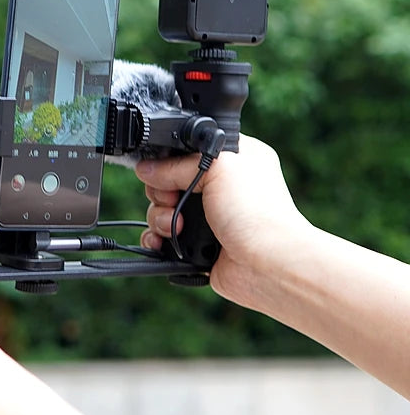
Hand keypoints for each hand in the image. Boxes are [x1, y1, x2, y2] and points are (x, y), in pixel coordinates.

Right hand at [136, 134, 311, 307]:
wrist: (268, 264)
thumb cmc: (257, 212)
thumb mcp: (216, 168)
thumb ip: (175, 165)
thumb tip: (146, 169)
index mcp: (233, 160)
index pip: (189, 150)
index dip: (171, 158)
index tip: (164, 168)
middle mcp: (222, 188)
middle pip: (169, 180)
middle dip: (162, 191)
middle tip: (173, 199)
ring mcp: (210, 218)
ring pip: (163, 209)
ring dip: (159, 217)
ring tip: (175, 227)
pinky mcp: (199, 246)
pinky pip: (165, 238)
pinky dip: (157, 239)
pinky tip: (161, 241)